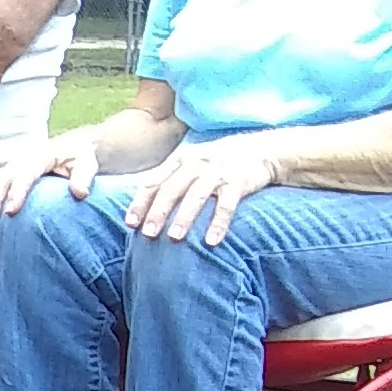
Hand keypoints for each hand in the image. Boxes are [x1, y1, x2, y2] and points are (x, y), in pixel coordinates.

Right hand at [0, 141, 98, 231]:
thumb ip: (84, 177)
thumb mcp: (87, 163)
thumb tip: (80, 193)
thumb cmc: (79, 158)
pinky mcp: (7, 177)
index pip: (25, 174)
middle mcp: (21, 160)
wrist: (71, 148)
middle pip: (2, 180)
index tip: (11, 212)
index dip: (17, 192)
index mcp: (40, 155)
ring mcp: (12, 168)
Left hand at [122, 129, 280, 246]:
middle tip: (148, 233)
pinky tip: (211, 241)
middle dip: (158, 211)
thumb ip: (169, 179)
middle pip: (172, 189)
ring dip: (184, 217)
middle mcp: (196, 163)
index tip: (130, 223)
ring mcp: (218, 171)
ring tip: (174, 238)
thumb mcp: (191, 163)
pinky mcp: (239, 181)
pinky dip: (218, 223)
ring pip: (196, 195)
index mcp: (180, 159)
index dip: (141, 203)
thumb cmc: (217, 163)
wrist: (261, 150)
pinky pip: (227, 204)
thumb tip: (141, 206)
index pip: (154, 181)